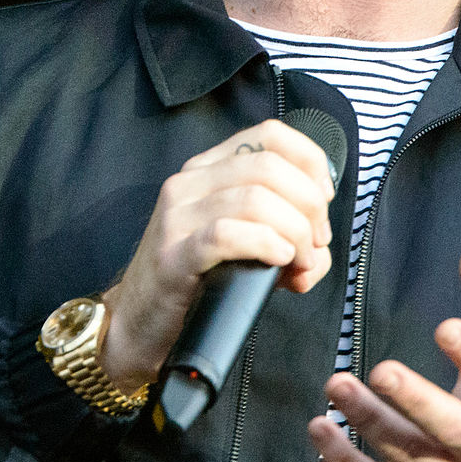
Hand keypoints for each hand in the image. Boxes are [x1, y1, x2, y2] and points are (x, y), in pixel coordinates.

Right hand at [99, 119, 335, 394]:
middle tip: (314, 245)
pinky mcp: (173, 254)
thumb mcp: (245, 246)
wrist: (138, 326)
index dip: (309, 162)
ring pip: (256, 198)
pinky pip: (227, 233)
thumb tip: (319, 251)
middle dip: (308, 206)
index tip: (323, 200)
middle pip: (270, 167)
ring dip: (294, 232)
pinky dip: (266, 244)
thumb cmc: (198, 283)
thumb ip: (287, 237)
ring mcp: (177, 216)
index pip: (270, 135)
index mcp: (209, 169)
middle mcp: (190, 182)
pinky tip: (278, 261)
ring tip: (299, 263)